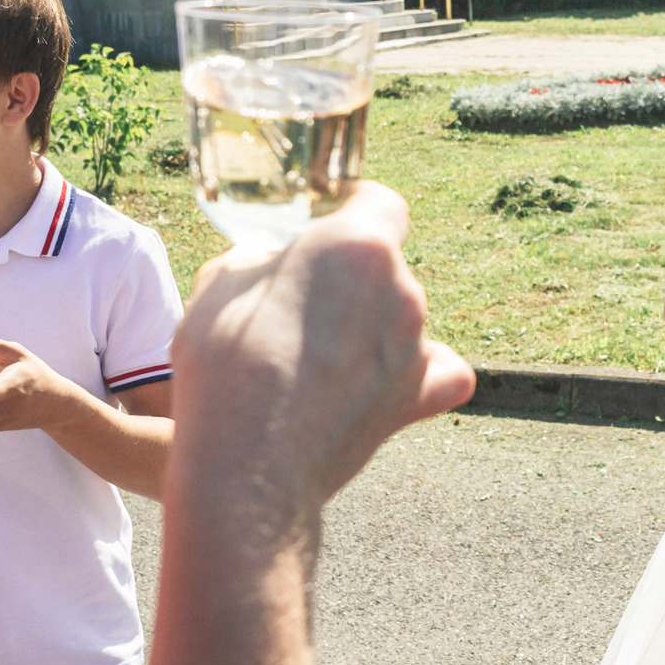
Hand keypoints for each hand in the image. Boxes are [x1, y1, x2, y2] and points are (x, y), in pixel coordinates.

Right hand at [175, 182, 475, 526]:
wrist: (248, 463)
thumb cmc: (227, 365)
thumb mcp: (221, 281)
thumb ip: (263, 258)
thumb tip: (275, 264)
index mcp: (357, 244)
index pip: (378, 201)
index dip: (353, 206)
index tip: (331, 219)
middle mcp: (402, 288)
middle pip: (385, 267)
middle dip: (348, 280)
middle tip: (296, 311)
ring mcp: (417, 345)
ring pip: (402, 319)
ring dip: (369, 329)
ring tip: (315, 363)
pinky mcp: (419, 396)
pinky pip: (444, 372)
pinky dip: (421, 374)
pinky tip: (385, 383)